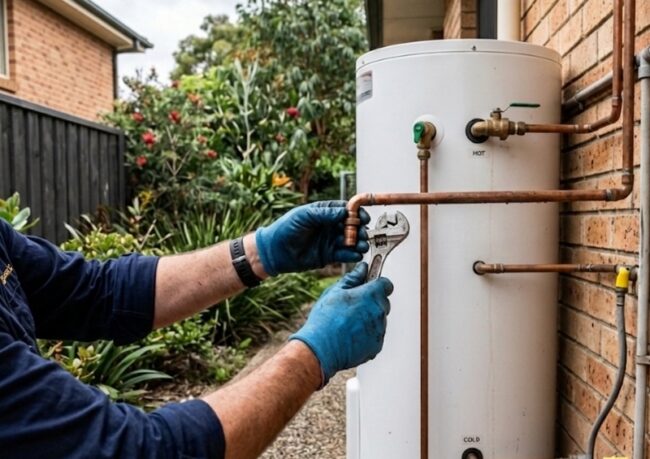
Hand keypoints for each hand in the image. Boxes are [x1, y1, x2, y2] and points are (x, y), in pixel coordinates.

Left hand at [255, 201, 368, 275]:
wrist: (274, 251)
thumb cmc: (286, 229)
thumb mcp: (303, 216)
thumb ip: (323, 214)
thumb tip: (343, 212)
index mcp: (325, 212)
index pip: (347, 210)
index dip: (357, 213)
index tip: (364, 218)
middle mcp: (331, 225)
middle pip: (352, 226)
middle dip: (360, 230)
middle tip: (363, 234)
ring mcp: (331, 241)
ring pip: (351, 241)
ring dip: (358, 243)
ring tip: (362, 246)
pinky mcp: (329, 256)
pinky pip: (344, 255)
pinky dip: (352, 255)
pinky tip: (355, 255)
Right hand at [289, 263, 392, 385]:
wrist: (322, 348)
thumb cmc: (326, 318)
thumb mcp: (335, 291)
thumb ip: (353, 278)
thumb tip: (363, 268)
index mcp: (371, 295)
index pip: (386, 284)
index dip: (377, 284)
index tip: (368, 286)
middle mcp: (379, 312)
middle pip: (382, 302)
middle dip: (371, 302)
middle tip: (352, 306)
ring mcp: (379, 330)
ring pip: (378, 320)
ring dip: (368, 319)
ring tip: (347, 324)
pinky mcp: (377, 346)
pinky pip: (375, 336)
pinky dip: (366, 335)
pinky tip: (349, 336)